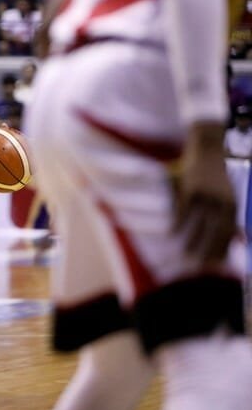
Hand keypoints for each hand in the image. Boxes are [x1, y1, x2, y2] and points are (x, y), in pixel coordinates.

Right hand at [172, 123, 236, 263]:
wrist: (208, 142)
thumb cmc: (216, 168)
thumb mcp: (227, 190)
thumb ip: (227, 211)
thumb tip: (236, 234)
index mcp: (234, 202)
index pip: (229, 232)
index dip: (223, 249)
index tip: (217, 264)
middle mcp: (222, 201)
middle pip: (215, 232)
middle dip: (209, 250)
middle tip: (201, 267)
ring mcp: (206, 195)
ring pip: (200, 224)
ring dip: (193, 241)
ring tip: (187, 255)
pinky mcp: (191, 188)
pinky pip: (184, 211)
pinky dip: (178, 223)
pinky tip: (173, 234)